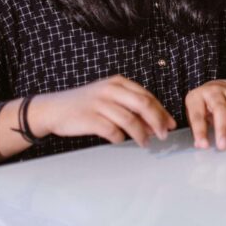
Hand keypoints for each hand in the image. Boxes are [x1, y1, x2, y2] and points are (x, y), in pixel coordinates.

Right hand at [32, 75, 175, 146]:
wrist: (54, 109)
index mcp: (118, 82)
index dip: (161, 111)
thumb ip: (130, 107)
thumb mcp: (109, 98)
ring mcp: (100, 103)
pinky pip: (112, 131)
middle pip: (143, 105)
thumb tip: (155, 125)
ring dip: (141, 134)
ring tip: (145, 143)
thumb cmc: (85, 105)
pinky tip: (121, 140)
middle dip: (158, 122)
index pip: (147, 96)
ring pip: (130, 120)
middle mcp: (111, 90)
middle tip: (164, 135)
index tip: (171, 124)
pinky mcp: (90, 118)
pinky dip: (120, 137)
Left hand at [185, 80, 225, 150]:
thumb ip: (197, 129)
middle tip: (223, 145)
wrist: (215, 87)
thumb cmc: (203, 105)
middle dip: (222, 128)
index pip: (197, 115)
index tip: (204, 145)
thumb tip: (200, 144)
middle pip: (219, 108)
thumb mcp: (194, 114)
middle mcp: (213, 91)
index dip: (200, 131)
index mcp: (196, 97)